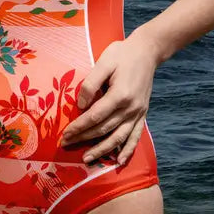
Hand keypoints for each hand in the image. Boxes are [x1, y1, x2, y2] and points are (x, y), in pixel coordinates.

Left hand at [61, 32, 158, 165]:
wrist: (147, 52)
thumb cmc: (122, 54)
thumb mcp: (103, 62)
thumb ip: (91, 84)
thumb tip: (81, 105)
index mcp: (119, 95)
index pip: (94, 116)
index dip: (79, 127)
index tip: (65, 133)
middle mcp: (130, 108)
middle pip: (104, 129)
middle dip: (84, 139)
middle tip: (67, 145)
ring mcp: (138, 113)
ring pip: (118, 137)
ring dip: (102, 150)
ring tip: (87, 159)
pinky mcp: (142, 114)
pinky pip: (135, 137)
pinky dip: (127, 150)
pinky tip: (119, 162)